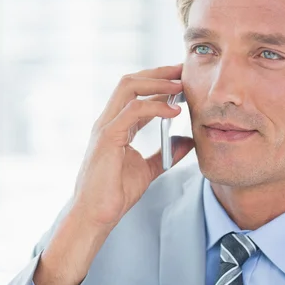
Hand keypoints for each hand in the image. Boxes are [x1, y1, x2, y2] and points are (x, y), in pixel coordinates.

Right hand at [72, 64, 194, 230]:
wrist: (96, 215)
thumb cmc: (114, 193)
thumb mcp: (148, 169)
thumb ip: (166, 153)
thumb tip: (188, 142)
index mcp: (116, 125)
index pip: (137, 93)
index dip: (159, 82)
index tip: (182, 78)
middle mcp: (109, 120)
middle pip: (131, 81)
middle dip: (158, 72)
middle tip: (182, 69)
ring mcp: (105, 126)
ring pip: (128, 87)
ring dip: (157, 81)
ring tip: (180, 84)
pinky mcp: (107, 137)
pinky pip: (132, 110)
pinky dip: (155, 106)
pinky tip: (174, 111)